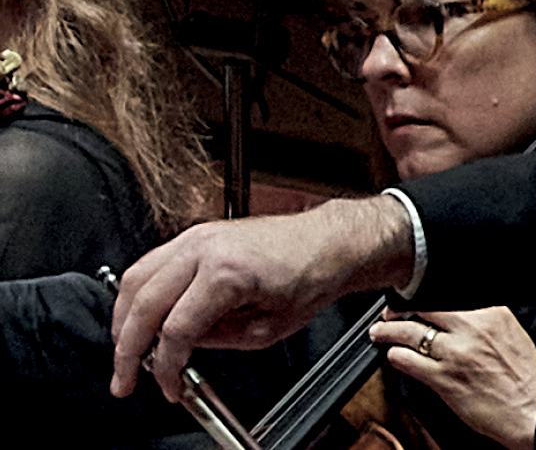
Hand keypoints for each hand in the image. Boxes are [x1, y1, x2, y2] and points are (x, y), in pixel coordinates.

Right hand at [111, 196, 414, 401]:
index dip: (166, 365)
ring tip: (127, 352)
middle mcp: (206, 248)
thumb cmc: (311, 276)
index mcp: (227, 273)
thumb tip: (182, 348)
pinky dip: (138, 293)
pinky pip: (151, 263)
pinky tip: (140, 317)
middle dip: (128, 348)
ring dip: (123, 319)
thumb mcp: (268, 328)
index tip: (168, 385)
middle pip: (143, 303)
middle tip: (125, 378)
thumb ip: (218, 340)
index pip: (176, 329)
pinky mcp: (197, 233)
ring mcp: (198, 236)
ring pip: (136, 278)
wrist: (329, 242)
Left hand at [372, 307, 535, 449]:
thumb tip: (454, 309)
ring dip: (388, 331)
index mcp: (492, 312)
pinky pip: (408, 361)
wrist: (534, 408)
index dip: (424, 292)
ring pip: (409, 332)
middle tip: (391, 312)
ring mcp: (456, 353)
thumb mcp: (509, 330)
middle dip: (400, 308)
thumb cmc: (524, 375)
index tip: (414, 295)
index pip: (446, 291)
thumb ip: (483, 316)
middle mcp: (472, 328)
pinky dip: (395, 355)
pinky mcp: (444, 379)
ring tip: (380, 332)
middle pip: (423, 306)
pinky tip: (394, 355)